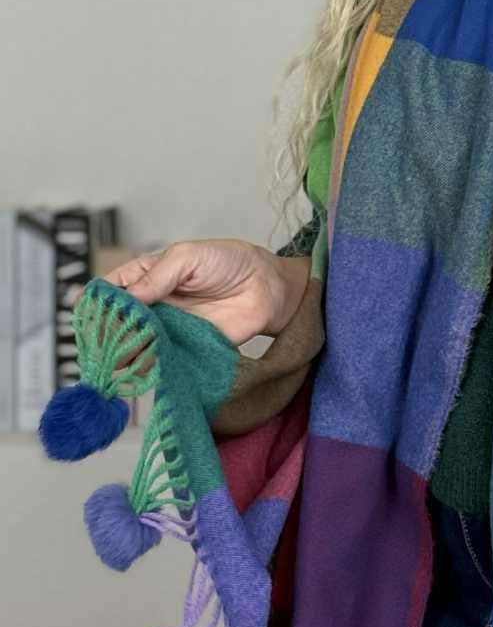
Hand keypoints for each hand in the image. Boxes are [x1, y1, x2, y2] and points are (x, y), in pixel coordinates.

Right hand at [101, 240, 307, 349]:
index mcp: (147, 276)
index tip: (90, 313)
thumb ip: (157, 276)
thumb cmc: (229, 262)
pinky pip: (160, 360)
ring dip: (124, 353)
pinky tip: (140, 369)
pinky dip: (148, 366)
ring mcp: (166, 328)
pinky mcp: (184, 349)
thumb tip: (129, 298)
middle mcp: (152, 304)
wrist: (268, 288)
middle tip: (102, 341)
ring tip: (117, 359)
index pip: (112, 290)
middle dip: (107, 332)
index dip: (99, 302)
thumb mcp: (188, 256)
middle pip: (118, 322)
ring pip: (134, 344)